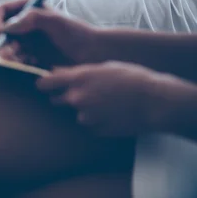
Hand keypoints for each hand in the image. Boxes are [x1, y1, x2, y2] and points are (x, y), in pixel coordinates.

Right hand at [0, 0, 100, 67]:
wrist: (92, 54)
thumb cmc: (77, 33)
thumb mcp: (55, 21)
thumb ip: (31, 18)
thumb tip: (7, 27)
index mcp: (28, 8)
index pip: (1, 10)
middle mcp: (23, 23)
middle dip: (1, 42)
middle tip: (12, 52)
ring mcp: (25, 40)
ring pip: (4, 47)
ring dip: (8, 54)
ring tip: (22, 59)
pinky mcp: (29, 56)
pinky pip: (14, 59)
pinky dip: (18, 62)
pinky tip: (33, 63)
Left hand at [37, 62, 162, 135]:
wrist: (154, 101)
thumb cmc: (131, 77)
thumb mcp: (102, 66)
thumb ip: (77, 71)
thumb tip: (56, 71)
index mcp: (77, 78)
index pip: (43, 83)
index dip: (43, 83)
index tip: (46, 84)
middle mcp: (76, 98)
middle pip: (56, 100)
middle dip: (64, 97)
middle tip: (82, 93)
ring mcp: (86, 116)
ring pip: (76, 113)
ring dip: (84, 109)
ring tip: (105, 103)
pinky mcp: (96, 130)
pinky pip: (90, 125)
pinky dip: (97, 121)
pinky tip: (112, 114)